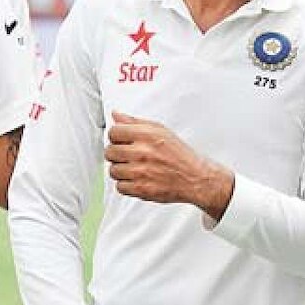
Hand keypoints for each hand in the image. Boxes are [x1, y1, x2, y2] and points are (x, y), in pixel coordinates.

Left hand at [105, 111, 233, 218]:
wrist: (195, 178)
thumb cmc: (179, 154)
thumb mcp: (160, 130)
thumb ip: (135, 122)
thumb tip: (116, 115)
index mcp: (147, 135)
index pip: (114, 132)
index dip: (115, 136)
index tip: (119, 140)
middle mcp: (143, 153)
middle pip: (110, 151)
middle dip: (115, 153)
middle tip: (125, 155)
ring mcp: (141, 172)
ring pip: (113, 170)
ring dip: (120, 169)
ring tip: (132, 167)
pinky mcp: (141, 189)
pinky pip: (120, 186)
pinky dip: (126, 184)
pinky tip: (135, 179)